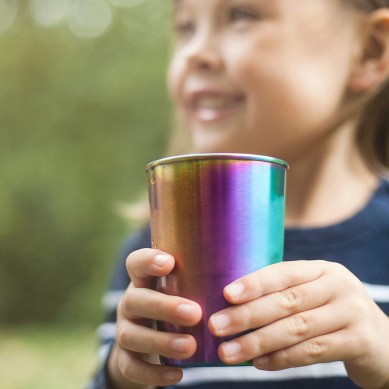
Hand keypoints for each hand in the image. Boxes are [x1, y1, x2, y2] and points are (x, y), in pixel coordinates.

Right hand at [108, 249, 201, 388]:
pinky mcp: (125, 358)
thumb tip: (241, 264)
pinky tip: (177, 375)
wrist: (145, 343)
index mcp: (143, 281)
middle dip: (164, 307)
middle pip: (136, 300)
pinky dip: (153, 373)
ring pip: (131, 335)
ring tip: (190, 347)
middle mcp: (130, 302)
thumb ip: (198, 278)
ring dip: (161, 342)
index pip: (136, 263)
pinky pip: (132, 367)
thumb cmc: (175, 305)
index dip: (148, 260)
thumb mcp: (180, 288)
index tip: (170, 262)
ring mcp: (125, 330)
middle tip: (195, 313)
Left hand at [209, 260, 388, 388]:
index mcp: (322, 269)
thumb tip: (232, 304)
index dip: (254, 283)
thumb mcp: (315, 294)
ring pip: (296, 328)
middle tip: (216, 326)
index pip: (283, 273)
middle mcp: (338, 286)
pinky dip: (282, 359)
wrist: (383, 341)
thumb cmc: (332, 313)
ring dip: (258, 342)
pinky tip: (259, 364)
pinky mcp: (359, 341)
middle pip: (287, 301)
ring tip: (228, 353)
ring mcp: (351, 313)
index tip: (226, 294)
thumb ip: (284, 294)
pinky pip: (313, 352)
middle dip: (247, 315)